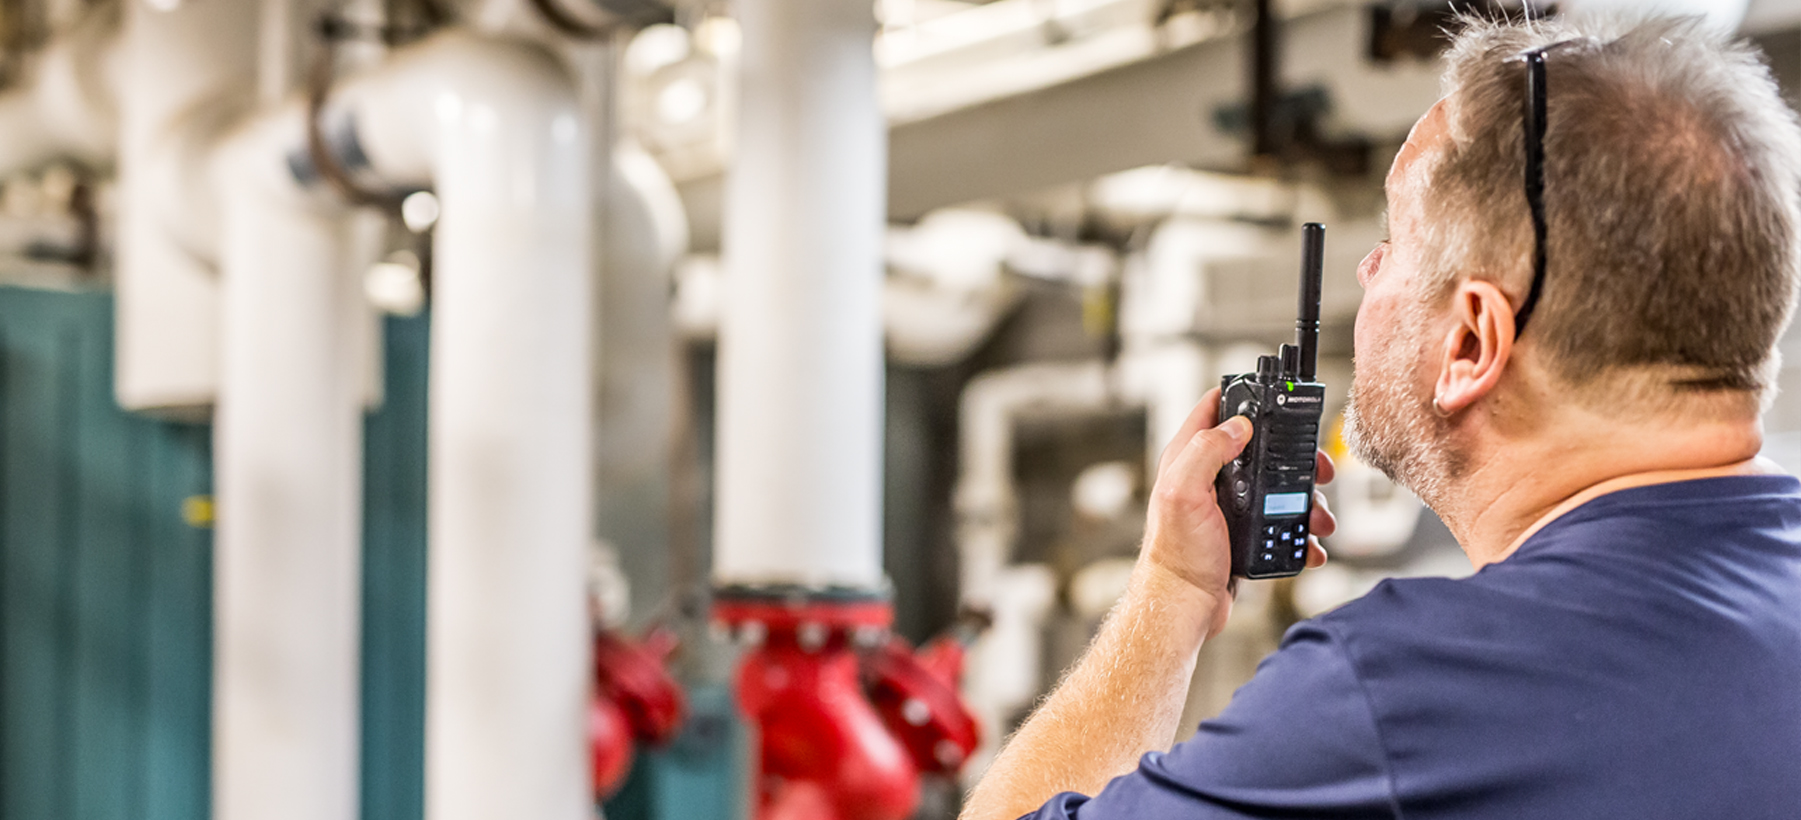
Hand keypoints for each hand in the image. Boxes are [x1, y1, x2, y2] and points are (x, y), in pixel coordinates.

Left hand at [1140, 388, 1336, 639]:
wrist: (1184, 605)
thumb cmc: (1176, 554)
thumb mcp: (1184, 492)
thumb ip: (1206, 450)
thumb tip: (1238, 424)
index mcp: (1188, 459)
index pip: (1214, 408)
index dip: (1243, 397)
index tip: (1276, 397)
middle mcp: (1209, 478)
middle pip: (1261, 448)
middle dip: (1295, 457)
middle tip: (1319, 470)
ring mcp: (1229, 506)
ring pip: (1278, 488)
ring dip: (1306, 500)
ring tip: (1319, 518)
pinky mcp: (1244, 533)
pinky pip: (1281, 523)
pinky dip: (1301, 533)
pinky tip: (1310, 544)